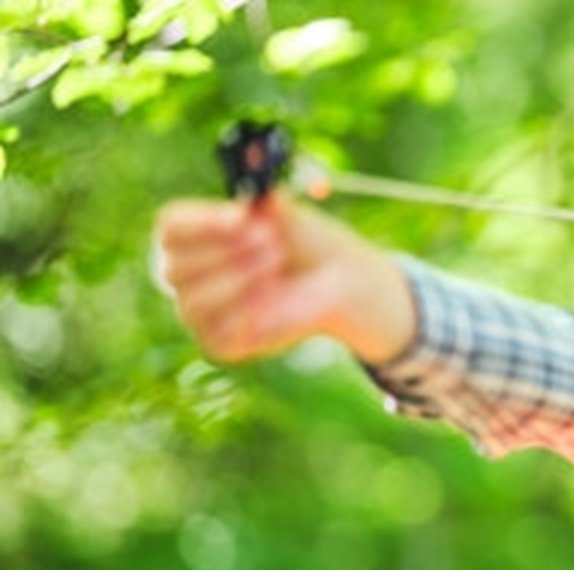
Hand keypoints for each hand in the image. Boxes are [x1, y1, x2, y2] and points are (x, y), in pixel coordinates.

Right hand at [154, 194, 415, 363]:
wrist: (337, 279)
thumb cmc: (303, 241)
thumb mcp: (286, 215)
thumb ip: (264, 195)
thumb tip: (255, 155)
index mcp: (192, 235)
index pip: (169, 227)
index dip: (201, 222)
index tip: (243, 216)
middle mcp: (187, 273)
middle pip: (176, 264)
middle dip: (227, 251)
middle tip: (271, 241)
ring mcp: (199, 311)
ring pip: (194, 299)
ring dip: (239, 278)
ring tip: (275, 264)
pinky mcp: (221, 342)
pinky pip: (218, 329)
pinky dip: (248, 311)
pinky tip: (274, 296)